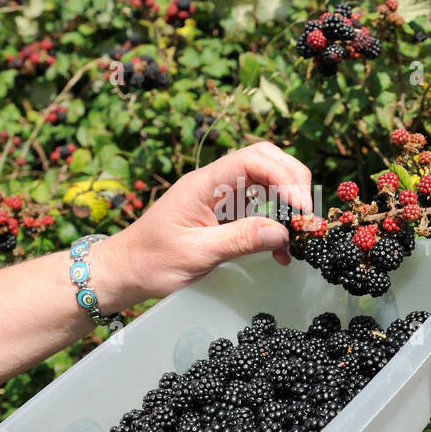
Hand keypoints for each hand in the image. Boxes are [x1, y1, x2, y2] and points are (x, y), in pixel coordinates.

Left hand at [98, 141, 312, 306]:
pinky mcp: (222, 213)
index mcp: (203, 183)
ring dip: (286, 202)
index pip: (252, 159)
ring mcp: (218, 196)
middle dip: (292, 181)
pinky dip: (274, 222)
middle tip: (306, 215)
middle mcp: (213, 183)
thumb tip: (283, 232)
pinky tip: (281, 249)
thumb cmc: (151, 262)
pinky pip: (257, 206)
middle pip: (264, 160)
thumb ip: (240, 240)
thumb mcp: (197, 254)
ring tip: (298, 234)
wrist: (124, 271)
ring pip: (265, 181)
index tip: (299, 208)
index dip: (283, 177)